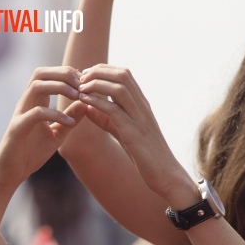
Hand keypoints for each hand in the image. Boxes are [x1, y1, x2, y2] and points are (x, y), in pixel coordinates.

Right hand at [0, 66, 86, 190]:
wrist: (12, 172)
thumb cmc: (31, 153)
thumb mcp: (57, 134)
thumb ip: (69, 119)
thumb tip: (84, 104)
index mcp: (34, 102)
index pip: (48, 75)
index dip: (68, 73)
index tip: (86, 82)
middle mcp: (25, 103)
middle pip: (41, 73)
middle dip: (64, 73)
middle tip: (83, 85)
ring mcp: (20, 113)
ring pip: (37, 86)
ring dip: (60, 87)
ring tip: (78, 97)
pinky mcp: (18, 127)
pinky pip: (37, 113)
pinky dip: (56, 114)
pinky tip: (69, 122)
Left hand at [78, 64, 185, 199]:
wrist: (165, 173)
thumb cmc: (145, 155)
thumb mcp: (123, 132)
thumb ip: (106, 119)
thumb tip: (87, 107)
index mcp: (142, 105)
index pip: (124, 75)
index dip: (103, 70)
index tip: (85, 75)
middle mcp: (142, 107)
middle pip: (122, 75)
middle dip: (99, 71)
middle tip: (80, 78)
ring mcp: (140, 118)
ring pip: (119, 88)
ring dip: (96, 84)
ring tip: (80, 87)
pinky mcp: (134, 132)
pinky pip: (114, 110)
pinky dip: (97, 102)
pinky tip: (84, 102)